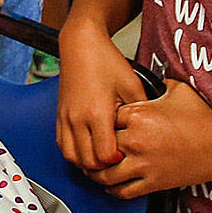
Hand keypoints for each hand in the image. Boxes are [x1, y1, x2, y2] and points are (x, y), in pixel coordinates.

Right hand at [54, 23, 144, 171]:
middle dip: (102, 167)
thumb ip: (141, 109)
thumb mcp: (132, 84)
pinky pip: (62, 145)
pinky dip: (74, 153)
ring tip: (101, 159)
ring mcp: (66, 118)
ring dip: (86, 163)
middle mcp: (78, 119)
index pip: (104, 155)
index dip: (117, 161)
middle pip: (87, 161)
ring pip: (72, 157)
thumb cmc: (105, 61)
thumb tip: (152, 125)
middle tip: (116, 163)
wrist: (81, 45)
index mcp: (97, 113)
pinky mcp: (59, 116)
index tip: (125, 156)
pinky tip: (87, 149)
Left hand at [89, 80, 211, 198]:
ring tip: (94, 170)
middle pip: (100, 146)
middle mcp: (136, 141)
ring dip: (97, 174)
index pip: (105, 118)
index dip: (102, 122)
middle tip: (90, 148)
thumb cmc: (202, 119)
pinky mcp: (152, 183)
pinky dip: (113, 190)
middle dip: (94, 148)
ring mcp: (143, 164)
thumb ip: (158, 84)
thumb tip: (151, 80)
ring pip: (105, 174)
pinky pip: (123, 191)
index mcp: (139, 116)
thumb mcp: (178, 90)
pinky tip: (111, 186)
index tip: (102, 124)